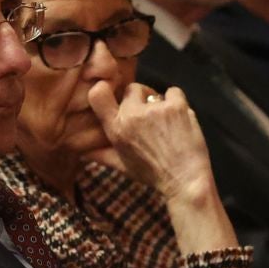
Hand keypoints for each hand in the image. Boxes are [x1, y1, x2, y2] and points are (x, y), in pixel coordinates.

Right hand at [86, 81, 216, 203]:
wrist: (186, 179)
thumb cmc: (153, 174)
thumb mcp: (123, 167)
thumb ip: (101, 156)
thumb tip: (82, 152)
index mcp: (117, 128)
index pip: (98, 95)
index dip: (105, 88)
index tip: (114, 92)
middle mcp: (132, 115)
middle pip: (132, 89)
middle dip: (140, 98)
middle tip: (149, 115)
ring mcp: (155, 108)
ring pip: (154, 92)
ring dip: (160, 103)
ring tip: (167, 122)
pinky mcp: (176, 105)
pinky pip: (173, 91)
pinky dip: (177, 101)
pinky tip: (179, 117)